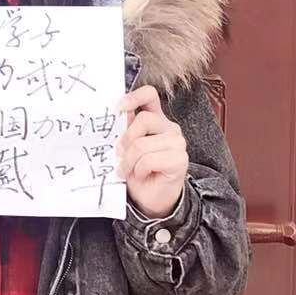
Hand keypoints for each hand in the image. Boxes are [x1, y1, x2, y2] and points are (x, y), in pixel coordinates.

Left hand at [115, 86, 187, 217]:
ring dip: (129, 161)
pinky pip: (149, 159)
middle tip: (119, 155)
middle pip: (144, 119)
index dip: (134, 97)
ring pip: (143, 143)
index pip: (149, 95)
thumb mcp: (126, 146)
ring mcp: (177, 142)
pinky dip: (139, 169)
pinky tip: (141, 174)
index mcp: (155, 119)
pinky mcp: (180, 159)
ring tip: (128, 170)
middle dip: (126, 139)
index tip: (118, 108)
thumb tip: (115, 113)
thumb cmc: (136, 171)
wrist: (150, 199)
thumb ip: (124, 128)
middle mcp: (168, 127)